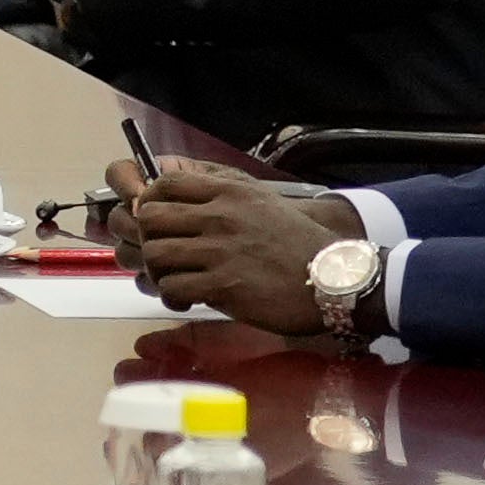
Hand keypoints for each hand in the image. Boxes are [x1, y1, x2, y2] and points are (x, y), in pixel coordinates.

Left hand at [90, 154, 357, 334]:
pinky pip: (172, 287)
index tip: (160, 224)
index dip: (152, 203)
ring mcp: (220, 250)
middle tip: (163, 257)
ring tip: (174, 282)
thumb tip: (182, 202)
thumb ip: (224, 197)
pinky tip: (186, 301)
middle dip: (148, 239)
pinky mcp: (224, 285)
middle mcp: (220, 216)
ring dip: (157, 271)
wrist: (336, 280)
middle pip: (150, 218)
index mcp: (229, 193)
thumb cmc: (301, 244)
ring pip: (155, 253)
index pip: (165, 184)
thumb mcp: (263, 204)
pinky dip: (171, 296)